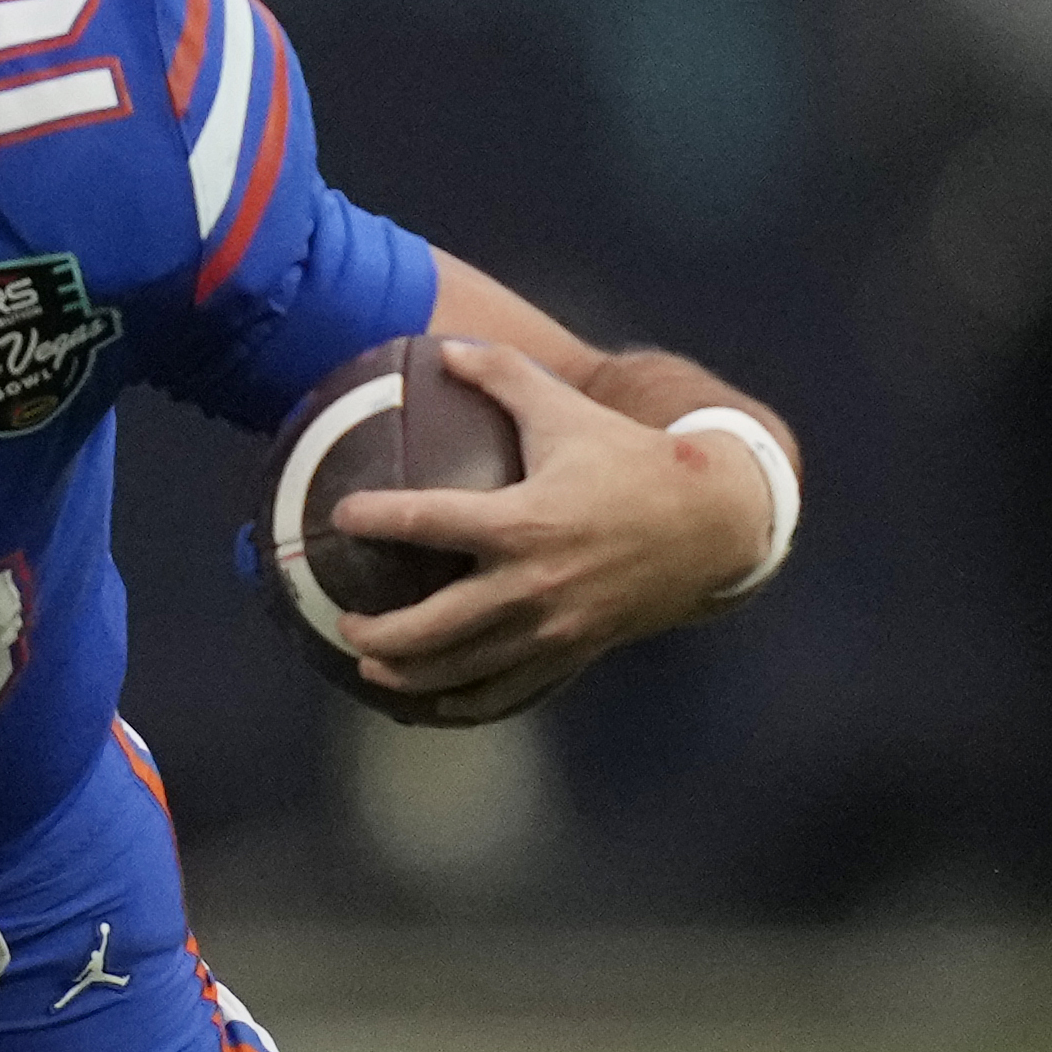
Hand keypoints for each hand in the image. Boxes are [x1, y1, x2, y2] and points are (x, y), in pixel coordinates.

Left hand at [320, 337, 772, 727]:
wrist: (711, 522)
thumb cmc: (630, 459)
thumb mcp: (567, 410)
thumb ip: (503, 376)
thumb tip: (445, 349)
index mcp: (522, 521)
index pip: (427, 522)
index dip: (376, 518)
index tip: (340, 516)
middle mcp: (532, 584)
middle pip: (433, 626)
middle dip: (379, 631)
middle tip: (344, 621)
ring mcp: (553, 629)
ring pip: (464, 670)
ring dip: (410, 675)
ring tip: (372, 668)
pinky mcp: (574, 654)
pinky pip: (510, 693)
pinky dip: (467, 703)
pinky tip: (438, 701)